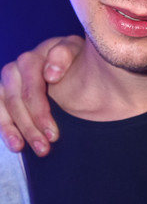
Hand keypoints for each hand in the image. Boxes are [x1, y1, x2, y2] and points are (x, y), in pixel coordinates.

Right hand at [0, 35, 82, 154]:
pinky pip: (0, 112)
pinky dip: (7, 130)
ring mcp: (9, 82)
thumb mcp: (79, 54)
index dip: (40, 107)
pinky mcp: (4, 96)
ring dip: (18, 129)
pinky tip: (17, 146)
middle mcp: (18, 67)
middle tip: (50, 142)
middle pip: (20, 97)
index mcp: (37, 56)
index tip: (54, 129)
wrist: (79, 76)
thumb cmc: (81, 64)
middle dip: (34, 123)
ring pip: (6, 105)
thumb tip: (50, 74)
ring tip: (32, 148)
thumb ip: (65, 55)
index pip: (32, 79)